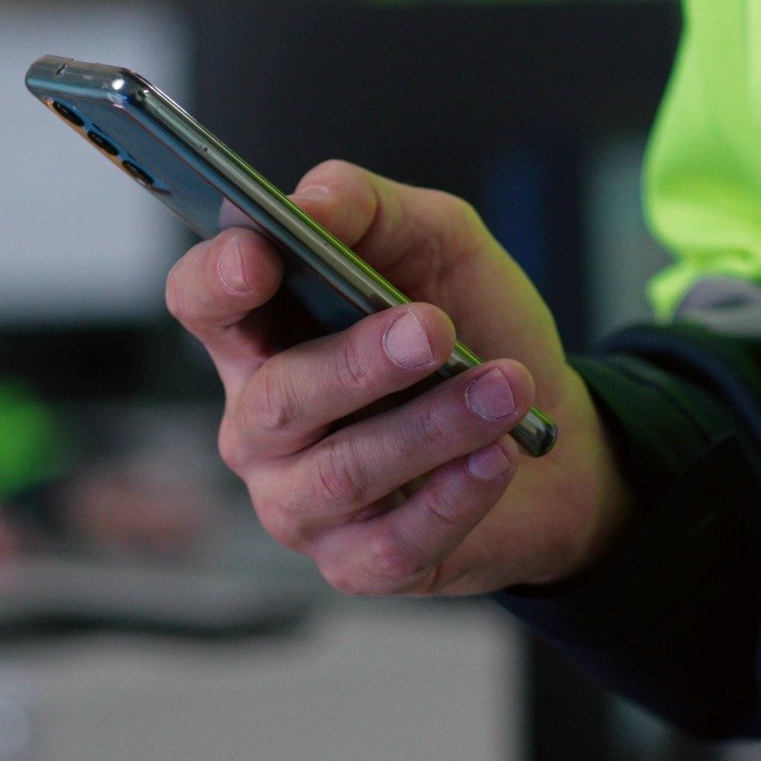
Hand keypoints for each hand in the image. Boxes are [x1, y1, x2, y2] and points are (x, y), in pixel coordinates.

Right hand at [166, 160, 631, 596]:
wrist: (558, 440)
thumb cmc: (478, 335)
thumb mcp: (440, 245)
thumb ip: (373, 210)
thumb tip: (314, 197)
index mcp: (265, 335)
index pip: (202, 304)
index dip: (218, 281)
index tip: (260, 255)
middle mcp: (265, 423)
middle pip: (278, 399)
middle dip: (359, 362)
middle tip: (433, 328)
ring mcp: (302, 502)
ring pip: (342, 473)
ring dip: (431, 426)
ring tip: (505, 388)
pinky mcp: (358, 564)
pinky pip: (392, 544)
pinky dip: (452, 498)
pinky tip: (496, 459)